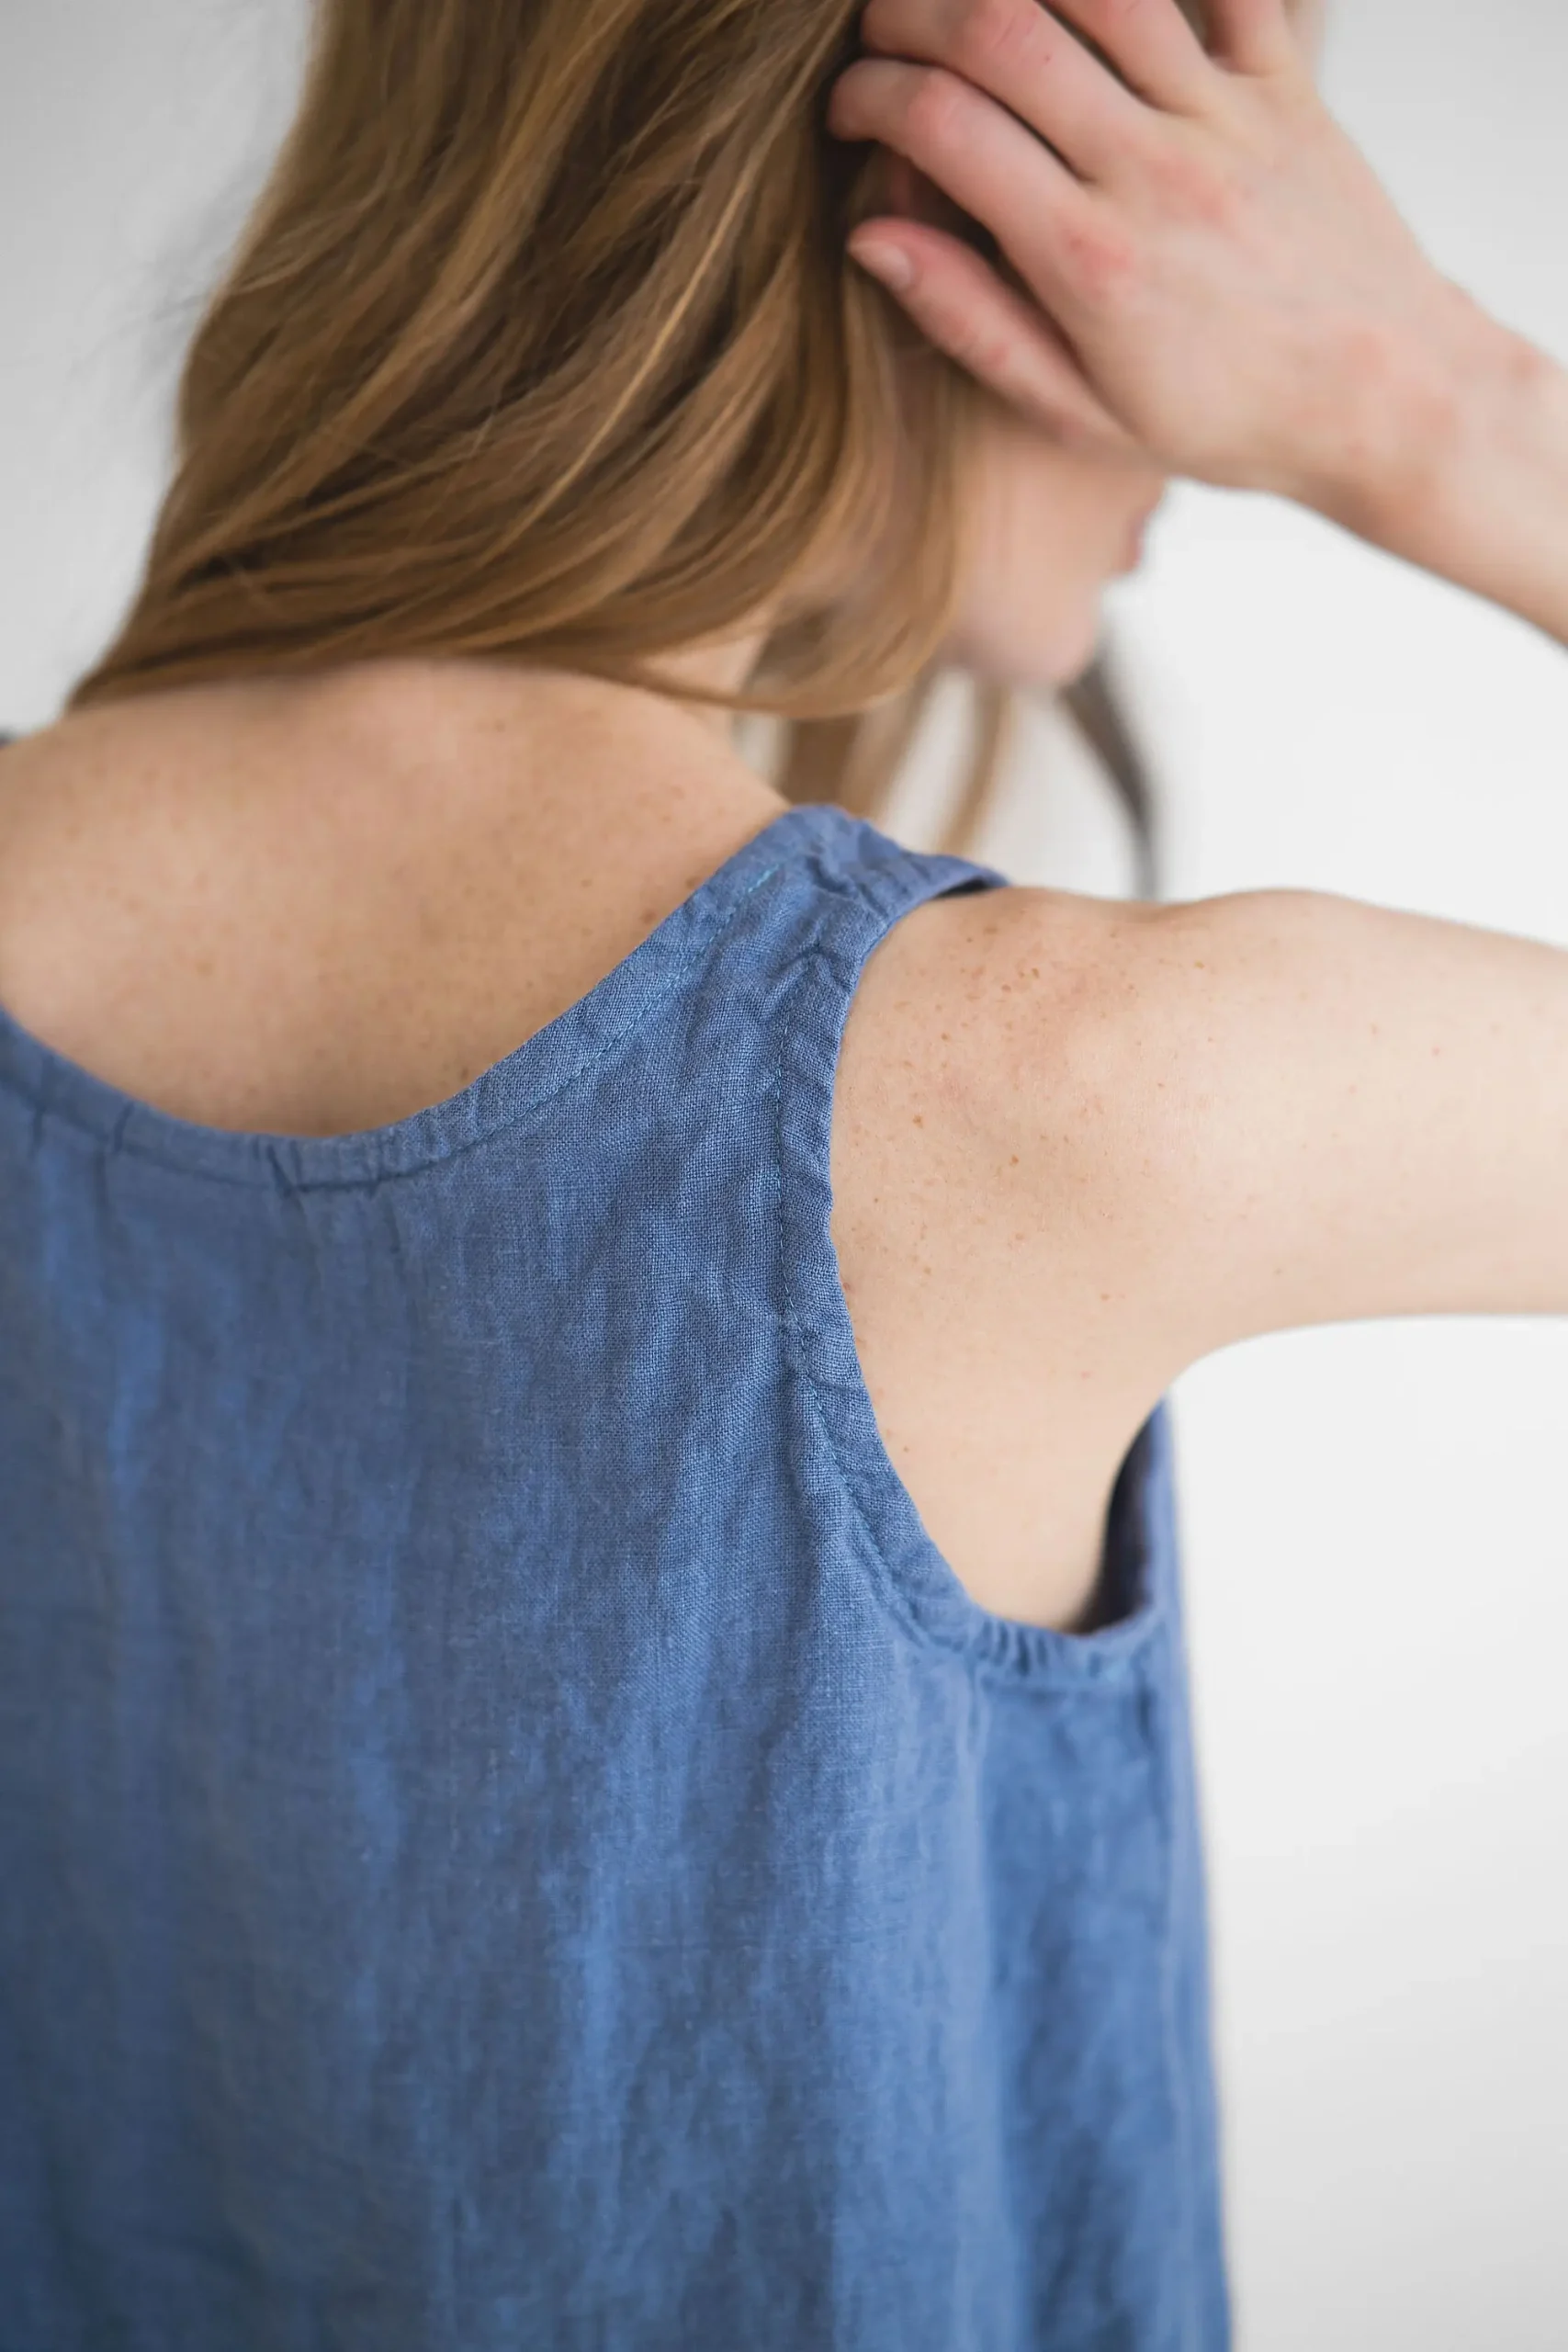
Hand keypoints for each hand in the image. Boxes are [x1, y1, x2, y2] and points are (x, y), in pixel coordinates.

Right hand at [826, 0, 1486, 516]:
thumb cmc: (1226, 422)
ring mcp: (1226, 118)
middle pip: (1001, 29)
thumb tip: (870, 237)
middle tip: (887, 36)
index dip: (870, 96)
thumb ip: (973, 322)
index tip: (850, 111)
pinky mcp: (1287, 86)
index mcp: (1088, 262)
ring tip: (975, 8)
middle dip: (913, 11)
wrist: (1385, 401)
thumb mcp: (1080, 411)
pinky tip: (1090, 1)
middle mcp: (1152, 173)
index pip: (941, 126)